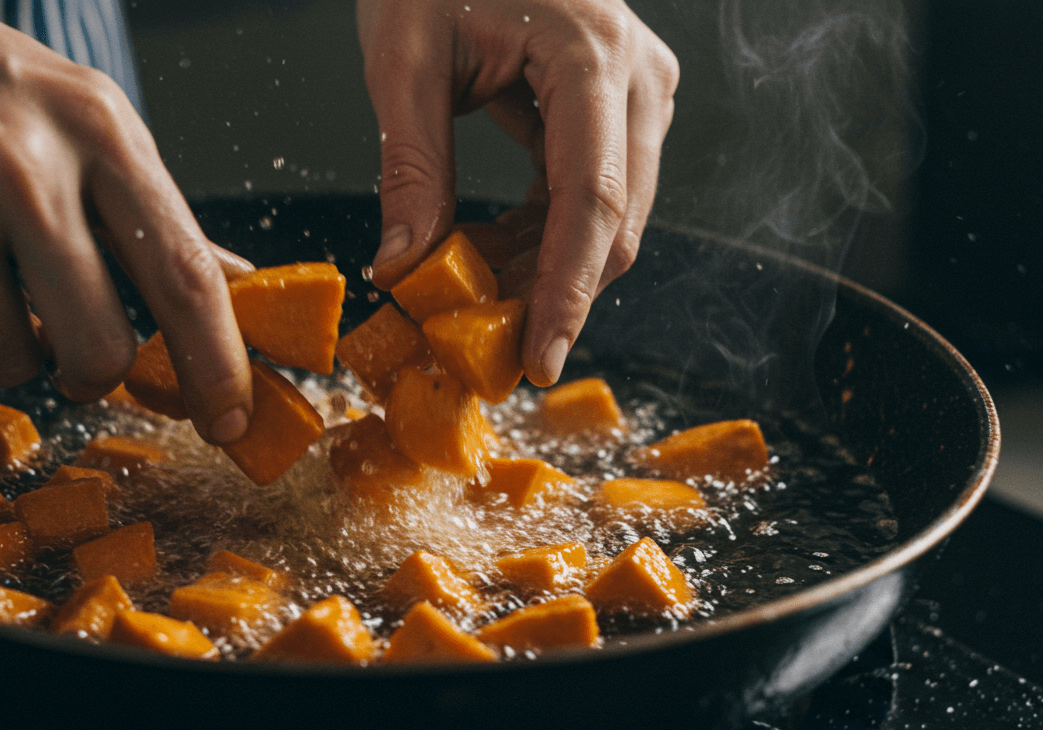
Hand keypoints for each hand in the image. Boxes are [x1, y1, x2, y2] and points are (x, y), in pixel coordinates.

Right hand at [0, 0, 253, 442]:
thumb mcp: (70, 111)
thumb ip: (143, 206)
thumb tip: (230, 282)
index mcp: (98, 129)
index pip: (183, 273)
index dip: (216, 363)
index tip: (230, 421)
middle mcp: (28, 168)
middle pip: (101, 348)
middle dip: (88, 374)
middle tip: (64, 347)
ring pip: (9, 361)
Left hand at [356, 0, 677, 385]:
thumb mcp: (404, 62)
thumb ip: (412, 169)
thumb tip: (405, 272)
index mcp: (591, 56)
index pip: (593, 202)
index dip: (567, 293)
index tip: (539, 360)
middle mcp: (637, 75)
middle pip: (615, 221)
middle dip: (551, 290)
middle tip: (479, 343)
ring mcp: (638, 88)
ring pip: (609, 216)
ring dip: (542, 266)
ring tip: (464, 290)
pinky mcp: (620, 102)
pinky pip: (595, 191)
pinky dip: (543, 234)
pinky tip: (485, 251)